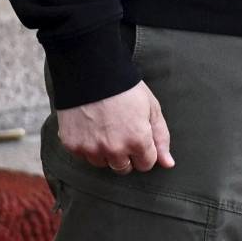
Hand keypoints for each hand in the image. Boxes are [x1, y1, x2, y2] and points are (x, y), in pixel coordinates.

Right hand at [57, 81, 173, 172]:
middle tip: (122, 132)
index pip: (146, 164)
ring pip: (103, 164)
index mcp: (137, 140)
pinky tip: (91, 127)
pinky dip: (88, 146)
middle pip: (124, 168)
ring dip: (106, 152)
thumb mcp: (152, 108)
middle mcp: (114, 150)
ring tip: (106, 128)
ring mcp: (92, 149)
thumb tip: (168, 164)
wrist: (91, 72)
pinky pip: (84, 156)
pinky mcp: (73, 145)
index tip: (139, 137)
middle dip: (126, 155)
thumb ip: (161, 138)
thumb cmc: (126, 89)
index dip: (145, 151)